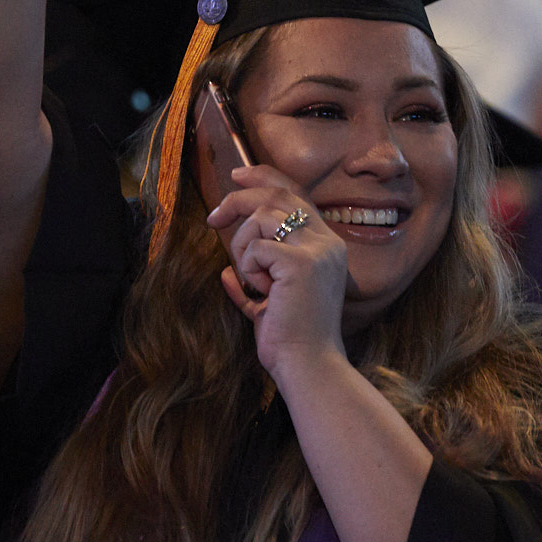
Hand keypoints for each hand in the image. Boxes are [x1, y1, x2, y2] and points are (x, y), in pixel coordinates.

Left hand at [206, 165, 348, 377]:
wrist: (307, 365)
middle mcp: (327, 242)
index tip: (236, 177)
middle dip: (239, 198)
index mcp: (327, 247)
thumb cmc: (289, 340)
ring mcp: (317, 250)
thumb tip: (224, 274)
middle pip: (277, 194)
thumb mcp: (267, 304)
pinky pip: (255, 247)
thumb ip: (251, 286)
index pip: (297, 194)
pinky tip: (261, 293)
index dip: (265, 177)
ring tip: (251, 280)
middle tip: (214, 217)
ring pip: (262, 216)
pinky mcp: (301, 263)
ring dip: (242, 246)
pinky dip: (247, 269)